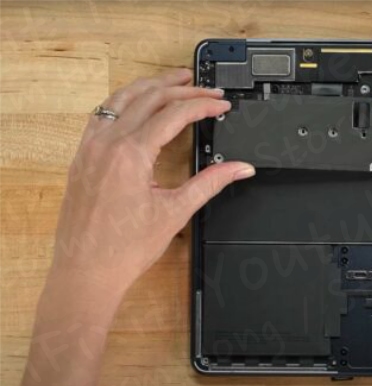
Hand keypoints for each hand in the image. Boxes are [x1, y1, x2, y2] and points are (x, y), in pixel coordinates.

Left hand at [51, 68, 254, 304]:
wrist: (87, 271)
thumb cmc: (124, 248)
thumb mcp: (176, 211)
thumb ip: (211, 182)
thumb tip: (240, 168)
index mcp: (130, 155)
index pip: (173, 114)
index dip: (203, 105)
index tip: (221, 104)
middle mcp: (107, 144)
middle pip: (149, 97)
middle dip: (182, 89)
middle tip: (207, 89)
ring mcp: (90, 147)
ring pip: (122, 98)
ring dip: (151, 85)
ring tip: (175, 80)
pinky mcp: (82, 156)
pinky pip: (103, 114)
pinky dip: (125, 101)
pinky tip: (138, 103)